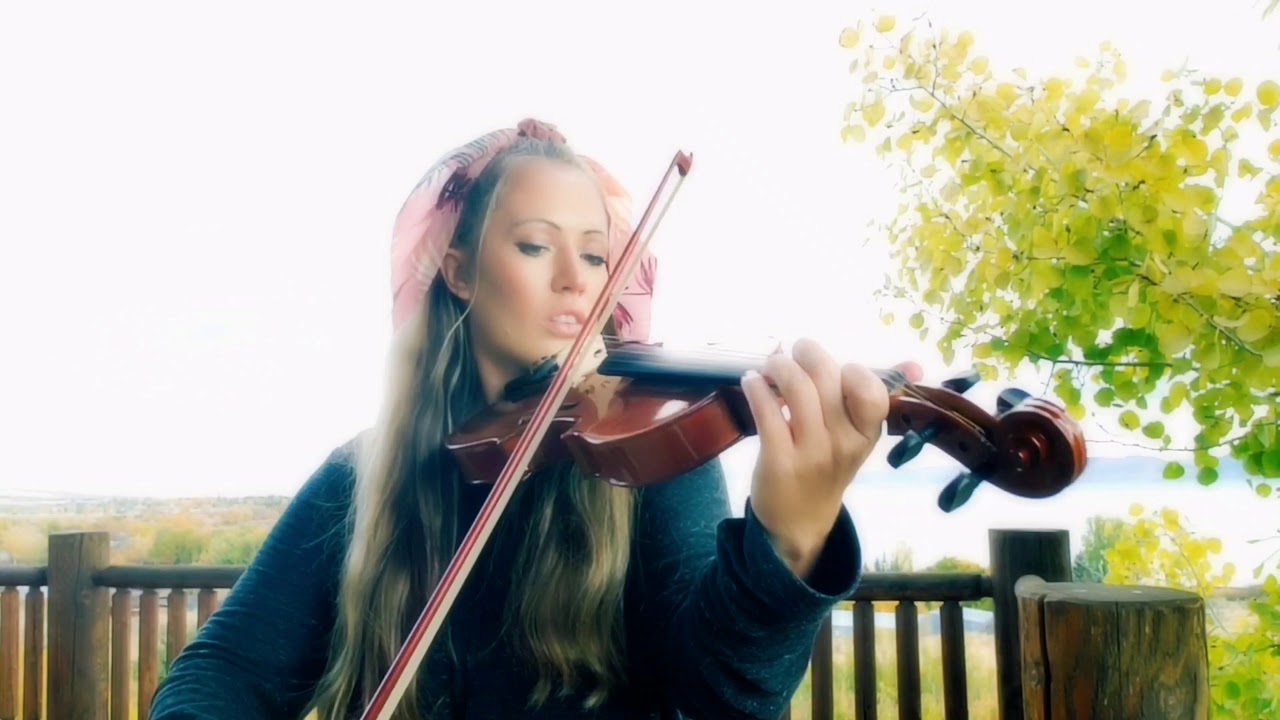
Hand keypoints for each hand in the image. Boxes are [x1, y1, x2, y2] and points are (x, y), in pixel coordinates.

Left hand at [740, 338, 922, 579]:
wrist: (800, 521)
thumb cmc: (828, 466)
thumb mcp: (857, 436)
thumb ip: (873, 396)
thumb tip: (914, 365)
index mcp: (867, 433)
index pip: (871, 390)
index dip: (850, 370)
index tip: (834, 369)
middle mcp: (844, 443)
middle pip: (827, 378)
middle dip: (807, 353)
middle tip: (794, 351)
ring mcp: (812, 453)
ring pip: (797, 390)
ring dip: (779, 366)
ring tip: (771, 366)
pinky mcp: (778, 461)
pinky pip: (766, 412)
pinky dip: (755, 388)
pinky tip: (751, 383)